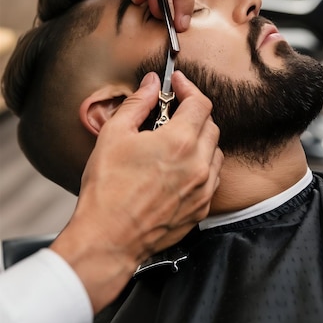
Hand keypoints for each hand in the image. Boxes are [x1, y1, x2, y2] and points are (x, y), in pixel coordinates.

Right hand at [50, 71, 221, 312]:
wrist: (108, 238)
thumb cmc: (107, 188)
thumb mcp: (114, 134)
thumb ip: (138, 103)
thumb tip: (152, 83)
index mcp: (180, 142)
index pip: (200, 103)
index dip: (188, 87)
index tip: (176, 83)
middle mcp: (199, 164)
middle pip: (211, 125)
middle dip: (193, 112)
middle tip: (170, 111)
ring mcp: (203, 189)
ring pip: (215, 152)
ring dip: (200, 139)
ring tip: (175, 140)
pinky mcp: (201, 208)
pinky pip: (212, 177)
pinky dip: (201, 165)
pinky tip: (180, 167)